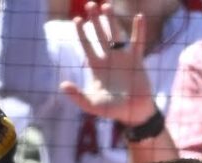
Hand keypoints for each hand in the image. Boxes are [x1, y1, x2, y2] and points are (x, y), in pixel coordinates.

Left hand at [59, 2, 156, 125]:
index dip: (81, 34)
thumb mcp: (91, 105)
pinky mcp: (137, 60)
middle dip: (94, 21)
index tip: (77, 20)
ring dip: (111, 21)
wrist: (133, 113)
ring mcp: (123, 58)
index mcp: (97, 67)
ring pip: (116, 35)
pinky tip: (139, 16)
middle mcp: (109, 59)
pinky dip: (138, 30)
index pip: (86, 46)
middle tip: (89, 5)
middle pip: (99, 36)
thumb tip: (62, 85)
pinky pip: (137, 42)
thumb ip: (77, 97)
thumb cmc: (112, 110)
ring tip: (106, 5)